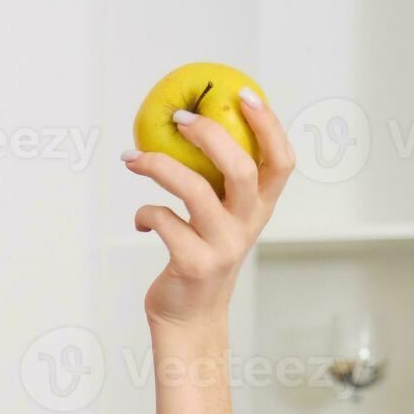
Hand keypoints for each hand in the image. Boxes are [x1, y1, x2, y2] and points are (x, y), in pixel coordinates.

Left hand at [121, 93, 295, 329]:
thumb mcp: (220, 220)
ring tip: (132, 158)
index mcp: (259, 209)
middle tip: (180, 119)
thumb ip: (218, 184)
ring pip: (194, 189)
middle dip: (209, 135)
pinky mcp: (193, 264)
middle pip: (240, 168)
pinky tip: (140, 221)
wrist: (189, 318)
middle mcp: (247, 226)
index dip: (268, 126)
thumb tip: (191, 126)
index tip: (244, 95)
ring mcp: (223, 246)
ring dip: (158, 166)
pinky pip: (162, 221)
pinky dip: (144, 213)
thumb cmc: (200, 258)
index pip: (281, 161)